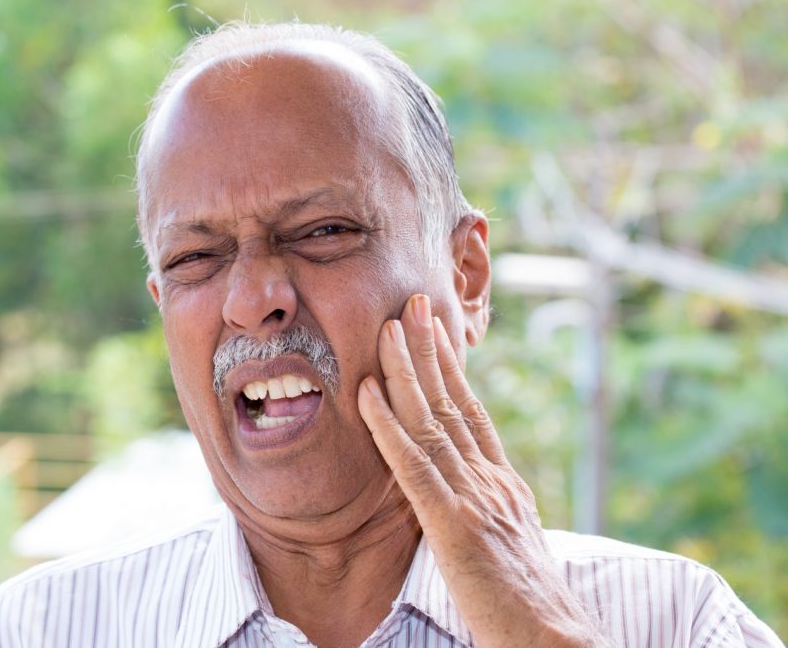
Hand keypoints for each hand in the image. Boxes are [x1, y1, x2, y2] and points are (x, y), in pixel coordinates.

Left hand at [357, 294, 606, 647]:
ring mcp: (474, 497)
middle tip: (411, 304)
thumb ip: (490, 505)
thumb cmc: (528, 602)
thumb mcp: (512, 540)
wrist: (552, 639)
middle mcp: (491, 479)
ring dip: (405, 371)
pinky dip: (387, 426)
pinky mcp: (453, 524)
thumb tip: (470, 484)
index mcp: (504, 482)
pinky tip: (366, 394)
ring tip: (387, 327)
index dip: (451, 369)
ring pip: (431, 421)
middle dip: (429, 350)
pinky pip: (412, 466)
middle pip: (453, 402)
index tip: (433, 332)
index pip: (472, 412)